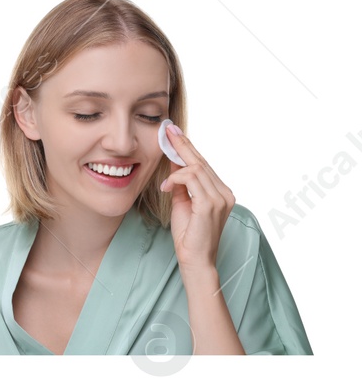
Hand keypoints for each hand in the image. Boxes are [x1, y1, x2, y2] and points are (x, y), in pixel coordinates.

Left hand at [159, 123, 234, 272]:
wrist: (195, 259)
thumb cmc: (189, 234)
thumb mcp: (182, 202)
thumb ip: (181, 184)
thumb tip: (174, 163)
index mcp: (221, 192)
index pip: (204, 164)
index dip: (188, 148)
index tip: (174, 133)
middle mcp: (225, 193)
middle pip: (202, 162)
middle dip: (183, 145)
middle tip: (168, 130)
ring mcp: (221, 198)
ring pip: (197, 168)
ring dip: (176, 165)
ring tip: (163, 168)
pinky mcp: (211, 204)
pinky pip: (191, 180)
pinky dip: (176, 179)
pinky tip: (166, 187)